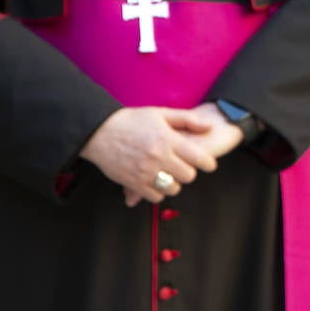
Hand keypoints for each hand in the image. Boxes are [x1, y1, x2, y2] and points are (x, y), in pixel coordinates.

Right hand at [117, 102, 246, 203]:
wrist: (99, 132)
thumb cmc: (132, 121)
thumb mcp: (161, 113)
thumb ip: (188, 120)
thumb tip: (209, 127)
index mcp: (168, 139)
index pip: (198, 158)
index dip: (208, 163)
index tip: (209, 165)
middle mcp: (159, 157)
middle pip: (188, 176)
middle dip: (189, 172)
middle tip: (183, 167)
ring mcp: (145, 172)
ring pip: (173, 188)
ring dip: (174, 183)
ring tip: (168, 174)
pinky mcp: (133, 183)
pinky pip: (155, 196)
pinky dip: (158, 192)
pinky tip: (155, 182)